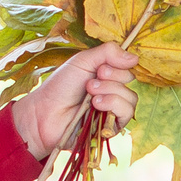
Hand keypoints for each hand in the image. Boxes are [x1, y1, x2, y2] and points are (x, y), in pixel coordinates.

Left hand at [14, 43, 138, 158]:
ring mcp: (113, 110)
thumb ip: (108, 53)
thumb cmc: (60, 87)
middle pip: (130, 81)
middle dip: (111, 78)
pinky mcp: (112, 127)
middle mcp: (113, 91)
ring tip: (90, 94)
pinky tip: (96, 104)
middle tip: (90, 83)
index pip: (127, 67)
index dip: (117, 65)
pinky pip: (127, 114)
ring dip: (111, 92)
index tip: (99, 68)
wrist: (46, 112)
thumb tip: (135, 57)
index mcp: (107, 75)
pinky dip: (114, 105)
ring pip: (131, 98)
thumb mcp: (82, 61)